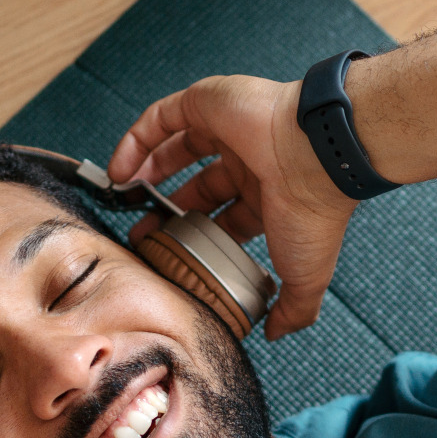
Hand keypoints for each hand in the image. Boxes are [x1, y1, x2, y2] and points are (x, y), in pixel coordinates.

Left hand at [106, 73, 358, 339]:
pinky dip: (136, 141)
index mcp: (268, 196)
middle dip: (166, 209)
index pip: (223, 216)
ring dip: (147, 171)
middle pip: (196, 185)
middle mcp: (248, 161)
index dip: (192, 236)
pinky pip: (160, 118)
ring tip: (123, 197)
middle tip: (141, 233)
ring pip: (176, 147)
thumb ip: (293, 308)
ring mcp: (227, 129)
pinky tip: (119, 170)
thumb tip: (276, 334)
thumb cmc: (313, 211)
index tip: (166, 255)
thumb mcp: (304, 274)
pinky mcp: (207, 103)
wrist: (317, 155)